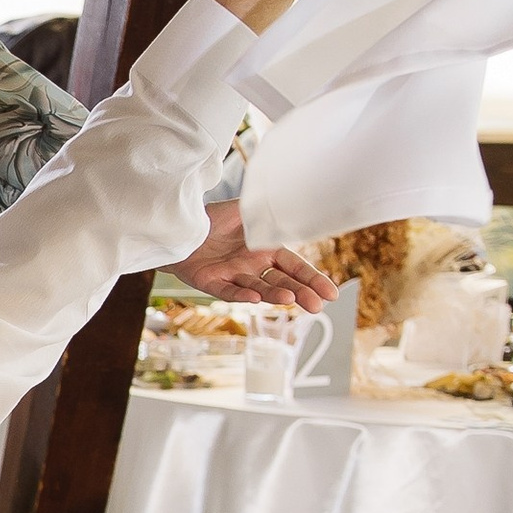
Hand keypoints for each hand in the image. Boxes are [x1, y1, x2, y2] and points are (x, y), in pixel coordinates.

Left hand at [170, 200, 332, 309]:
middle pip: (283, 282)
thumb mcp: (246, 210)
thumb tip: (295, 205)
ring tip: (289, 299)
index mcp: (267, 250)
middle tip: (317, 306)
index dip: (312, 280)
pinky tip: (254, 298)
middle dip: (301, 294)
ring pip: (259, 288)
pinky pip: (229, 291)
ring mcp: (235, 276)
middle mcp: (254, 266)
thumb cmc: (214, 217)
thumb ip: (268, 212)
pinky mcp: (213, 283)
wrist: (181, 226)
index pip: (295, 267)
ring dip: (274, 294)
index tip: (330, 294)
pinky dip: (241, 295)